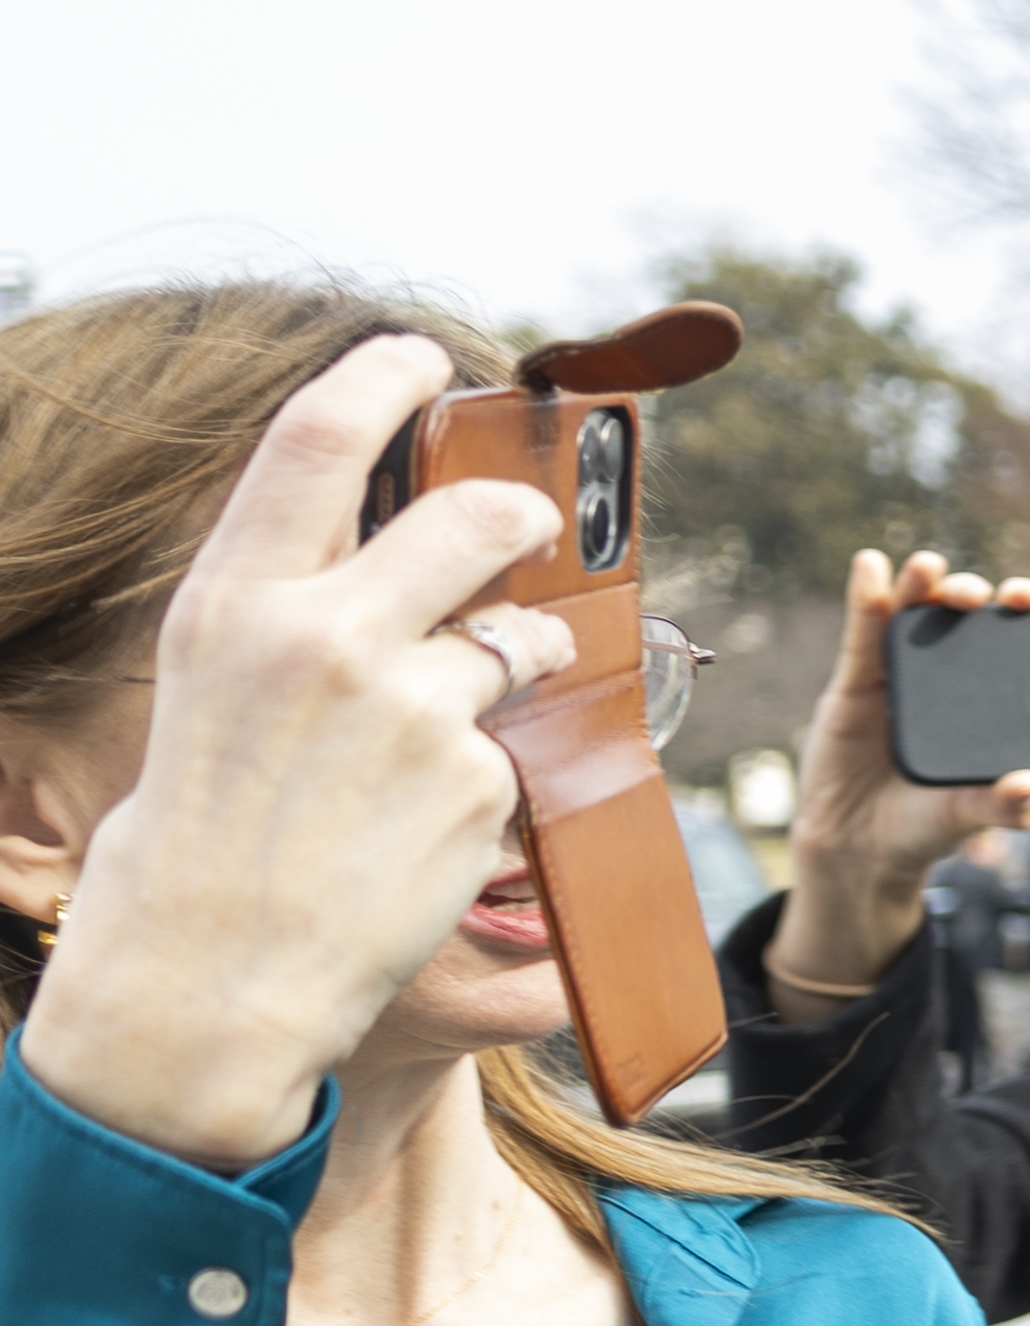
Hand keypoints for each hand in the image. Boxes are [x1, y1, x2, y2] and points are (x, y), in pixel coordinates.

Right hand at [10, 338, 562, 1170]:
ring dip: (512, 664)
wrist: (207, 970)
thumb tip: (395, 533)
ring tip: (441, 729)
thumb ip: (298, 595)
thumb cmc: (208, 822)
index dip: (377, 376)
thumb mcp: (216, 677)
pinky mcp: (473, 779)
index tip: (419, 356)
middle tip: (526, 521)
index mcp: (234, 602)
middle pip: (472, 518)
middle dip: (517, 514)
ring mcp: (406, 708)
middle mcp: (321, 638)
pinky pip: (516, 746)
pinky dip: (491, 772)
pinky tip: (423, 823)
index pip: (316, 442)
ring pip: (515, 640)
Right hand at [770, 546, 1029, 1009]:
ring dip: (921, 585)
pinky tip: (870, 567)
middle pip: (961, 618)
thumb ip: (1003, 807)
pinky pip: (863, 634)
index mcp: (985, 700)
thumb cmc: (923, 827)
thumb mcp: (968, 817)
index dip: (1021, 615)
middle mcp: (946, 678)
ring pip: (912, 616)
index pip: (1009, 643)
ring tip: (929, 566)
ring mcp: (898, 676)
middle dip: (970, 594)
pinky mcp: (854, 684)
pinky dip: (866, 598)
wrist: (858, 850)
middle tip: (977, 595)